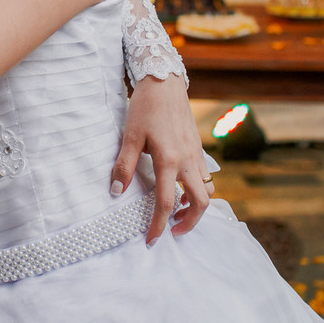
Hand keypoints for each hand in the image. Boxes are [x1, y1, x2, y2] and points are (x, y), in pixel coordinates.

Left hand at [110, 74, 211, 244]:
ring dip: (196, 206)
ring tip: (177, 211)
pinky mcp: (198, 148)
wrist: (164, 82)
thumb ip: (124, 164)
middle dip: (189, 223)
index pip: (167, 203)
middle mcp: (188, 160)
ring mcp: (196, 154)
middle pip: (200, 203)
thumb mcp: (130, 135)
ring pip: (207, 191)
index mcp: (169, 160)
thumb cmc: (145, 108)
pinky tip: (181, 188)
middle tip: (172, 231)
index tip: (151, 240)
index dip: (159, 225)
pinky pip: (205, 177)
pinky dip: (197, 190)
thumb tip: (116, 191)